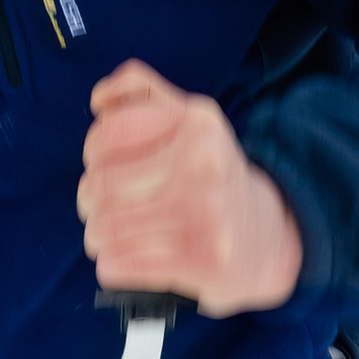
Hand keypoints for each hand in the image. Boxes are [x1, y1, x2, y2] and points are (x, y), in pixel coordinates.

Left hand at [77, 61, 303, 317]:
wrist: (270, 237)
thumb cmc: (212, 177)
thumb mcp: (191, 121)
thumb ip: (144, 92)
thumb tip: (99, 99)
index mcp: (197, 123)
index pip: (110, 132)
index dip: (93, 154)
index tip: (102, 168)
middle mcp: (204, 163)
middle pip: (101, 185)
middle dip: (89, 202)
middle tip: (100, 211)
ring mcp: (205, 214)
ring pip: (105, 228)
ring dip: (97, 238)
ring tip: (109, 238)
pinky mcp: (201, 260)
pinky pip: (119, 264)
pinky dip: (110, 266)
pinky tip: (125, 260)